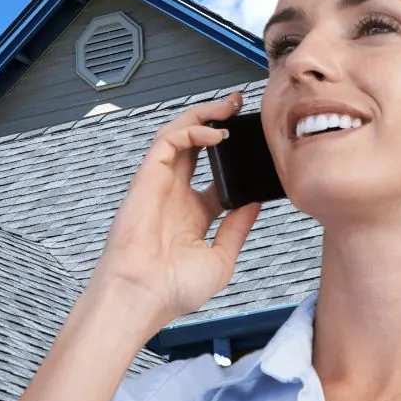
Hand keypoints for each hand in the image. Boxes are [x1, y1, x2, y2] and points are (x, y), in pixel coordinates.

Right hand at [88, 91, 262, 328]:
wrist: (142, 296)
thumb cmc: (172, 289)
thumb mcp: (220, 258)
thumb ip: (237, 228)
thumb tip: (254, 204)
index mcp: (193, 215)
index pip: (216, 175)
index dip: (235, 158)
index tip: (258, 147)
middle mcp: (176, 195)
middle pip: (196, 146)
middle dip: (217, 121)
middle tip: (239, 106)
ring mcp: (160, 184)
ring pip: (179, 135)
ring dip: (203, 116)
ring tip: (228, 104)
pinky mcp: (147, 176)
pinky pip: (168, 141)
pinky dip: (192, 130)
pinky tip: (216, 133)